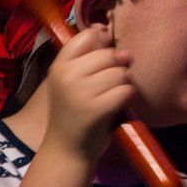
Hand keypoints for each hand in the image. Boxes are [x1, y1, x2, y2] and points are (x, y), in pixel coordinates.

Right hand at [44, 25, 136, 159]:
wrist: (67, 150)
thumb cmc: (74, 114)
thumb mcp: (73, 83)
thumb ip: (92, 62)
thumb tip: (125, 52)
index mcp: (59, 66)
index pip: (86, 36)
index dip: (102, 42)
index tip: (105, 59)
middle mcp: (67, 75)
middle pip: (109, 56)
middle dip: (116, 70)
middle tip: (107, 87)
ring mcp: (80, 92)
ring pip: (119, 73)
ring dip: (122, 85)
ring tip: (110, 98)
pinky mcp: (96, 108)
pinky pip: (125, 91)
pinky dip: (126, 98)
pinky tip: (117, 107)